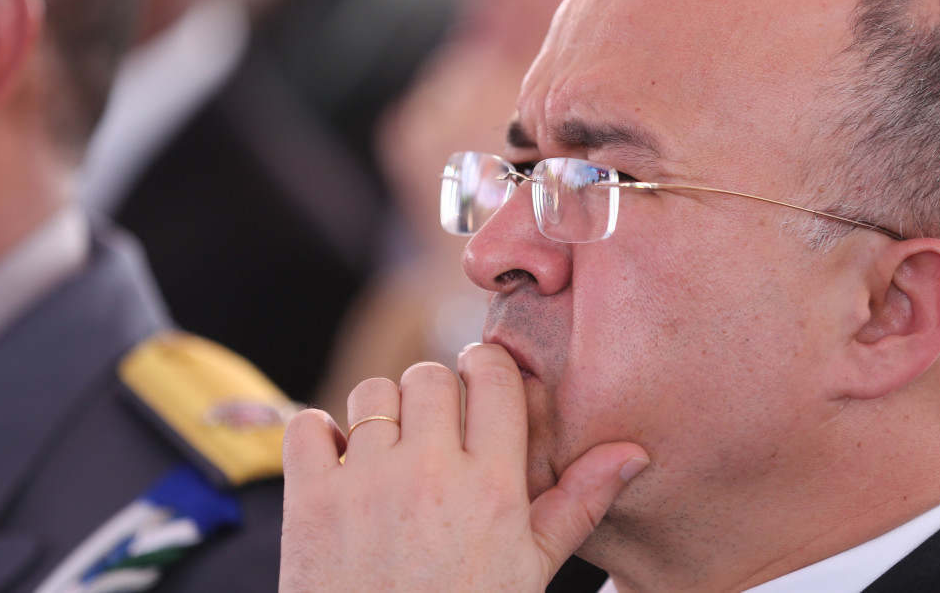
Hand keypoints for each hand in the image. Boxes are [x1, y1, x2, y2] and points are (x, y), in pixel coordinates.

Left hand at [279, 343, 648, 591]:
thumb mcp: (530, 569)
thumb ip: (578, 502)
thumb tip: (632, 453)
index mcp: (491, 486)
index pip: (493, 376)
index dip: (487, 370)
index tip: (481, 387)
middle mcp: (429, 473)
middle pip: (430, 375)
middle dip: (435, 393)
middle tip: (435, 429)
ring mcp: (366, 484)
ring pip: (371, 393)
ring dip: (381, 412)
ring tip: (391, 450)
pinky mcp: (312, 502)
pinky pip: (307, 426)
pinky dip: (319, 434)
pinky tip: (340, 461)